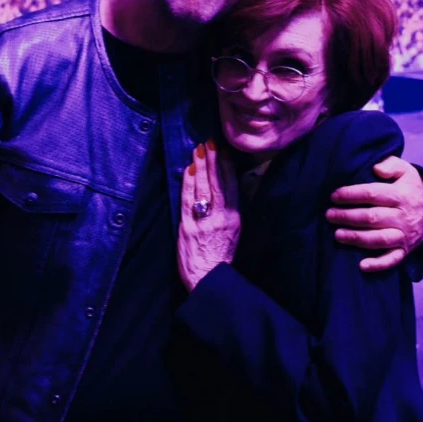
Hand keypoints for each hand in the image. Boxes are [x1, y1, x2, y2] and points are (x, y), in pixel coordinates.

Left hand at [178, 140, 240, 291]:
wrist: (208, 279)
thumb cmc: (221, 257)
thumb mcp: (233, 233)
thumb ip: (229, 212)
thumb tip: (226, 190)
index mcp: (234, 218)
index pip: (231, 186)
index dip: (227, 167)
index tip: (223, 151)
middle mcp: (221, 217)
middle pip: (217, 183)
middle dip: (213, 161)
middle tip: (210, 142)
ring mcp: (204, 221)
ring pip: (203, 188)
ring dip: (200, 167)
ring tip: (199, 150)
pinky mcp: (188, 227)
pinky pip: (188, 200)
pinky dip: (188, 183)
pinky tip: (188, 170)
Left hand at [326, 156, 422, 272]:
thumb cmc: (413, 187)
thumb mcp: (407, 169)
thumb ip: (391, 164)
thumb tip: (376, 168)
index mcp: (399, 195)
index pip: (372, 194)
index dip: (351, 195)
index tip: (334, 196)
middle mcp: (402, 216)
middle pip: (371, 218)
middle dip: (347, 217)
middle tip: (329, 215)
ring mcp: (404, 235)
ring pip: (379, 239)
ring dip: (357, 239)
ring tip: (337, 235)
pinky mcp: (406, 249)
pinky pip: (393, 259)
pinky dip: (378, 264)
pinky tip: (362, 266)